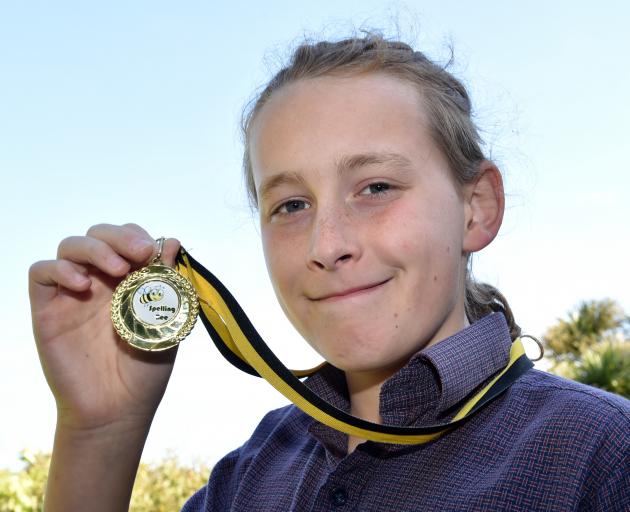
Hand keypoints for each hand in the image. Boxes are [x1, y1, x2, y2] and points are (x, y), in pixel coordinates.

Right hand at [29, 223, 180, 432]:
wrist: (117, 410)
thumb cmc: (145, 370)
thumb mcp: (165, 322)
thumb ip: (167, 283)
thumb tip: (171, 241)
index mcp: (130, 281)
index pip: (127, 240)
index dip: (137, 237)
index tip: (152, 251)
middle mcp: (100, 282)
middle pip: (99, 235)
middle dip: (119, 236)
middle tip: (138, 253)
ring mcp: (73, 293)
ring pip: (70, 246)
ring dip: (94, 248)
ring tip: (116, 270)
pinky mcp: (48, 309)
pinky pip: (41, 273)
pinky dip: (59, 269)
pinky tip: (83, 286)